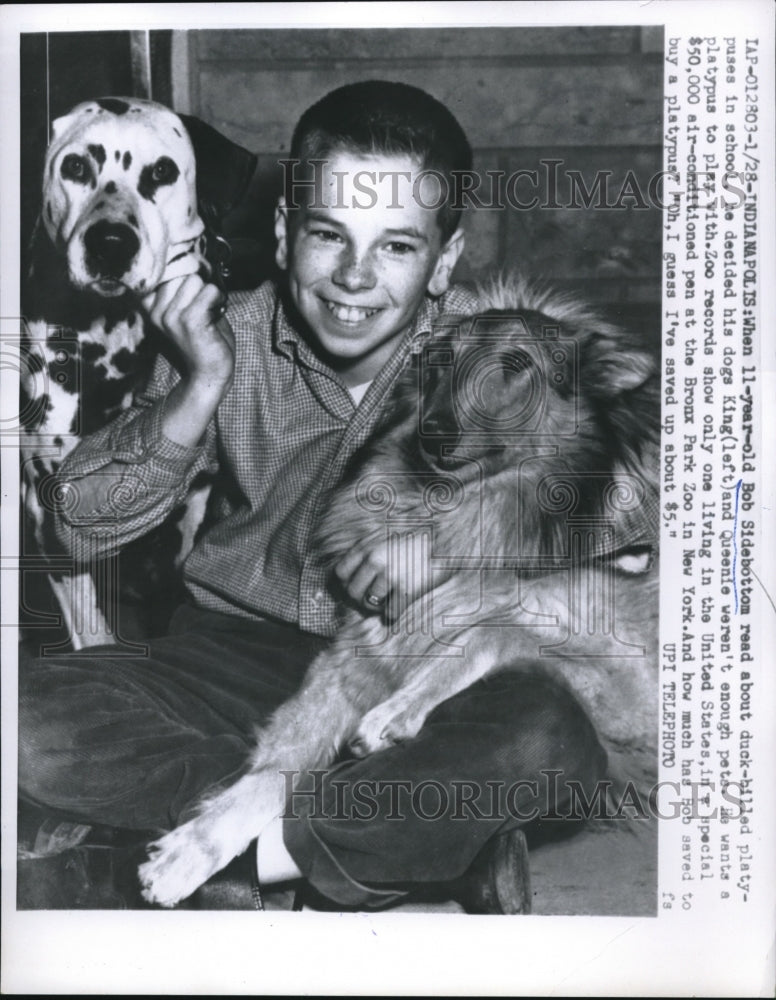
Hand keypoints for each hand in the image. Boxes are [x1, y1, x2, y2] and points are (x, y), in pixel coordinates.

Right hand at [142, 275, 234, 391]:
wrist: (210, 373)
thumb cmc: (204, 340)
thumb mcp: (186, 310)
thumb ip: (184, 288)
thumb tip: (195, 260)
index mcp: (151, 307)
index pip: (163, 270)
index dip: (183, 272)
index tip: (193, 285)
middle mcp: (156, 311)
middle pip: (180, 272)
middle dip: (198, 284)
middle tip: (205, 305)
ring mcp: (170, 316)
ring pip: (194, 279)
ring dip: (208, 292)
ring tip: (210, 310)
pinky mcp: (189, 321)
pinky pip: (209, 291)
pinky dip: (218, 298)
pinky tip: (216, 312)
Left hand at [333, 530, 431, 617]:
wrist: (445, 540)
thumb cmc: (414, 540)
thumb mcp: (384, 537)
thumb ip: (366, 553)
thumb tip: (345, 578)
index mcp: (367, 546)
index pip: (340, 573)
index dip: (346, 583)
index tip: (357, 586)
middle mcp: (375, 560)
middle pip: (353, 592)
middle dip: (361, 598)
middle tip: (374, 598)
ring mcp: (390, 575)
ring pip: (370, 603)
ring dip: (378, 606)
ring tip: (388, 601)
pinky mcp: (406, 589)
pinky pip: (389, 612)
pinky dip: (394, 612)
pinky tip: (401, 603)